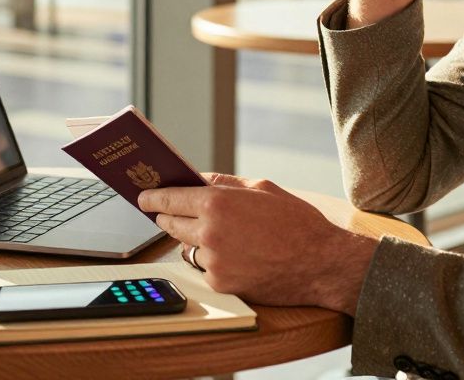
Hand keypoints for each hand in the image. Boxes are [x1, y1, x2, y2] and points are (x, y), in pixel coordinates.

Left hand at [138, 172, 377, 313]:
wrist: (321, 263)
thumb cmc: (296, 222)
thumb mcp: (262, 188)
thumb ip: (225, 183)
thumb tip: (199, 179)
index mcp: (217, 203)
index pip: (169, 198)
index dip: (152, 197)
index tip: (142, 198)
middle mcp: (209, 232)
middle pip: (170, 224)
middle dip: (168, 217)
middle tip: (168, 213)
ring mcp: (214, 261)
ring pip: (190, 248)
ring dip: (198, 242)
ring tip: (229, 238)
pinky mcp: (222, 284)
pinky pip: (206, 269)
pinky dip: (215, 263)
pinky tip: (240, 257)